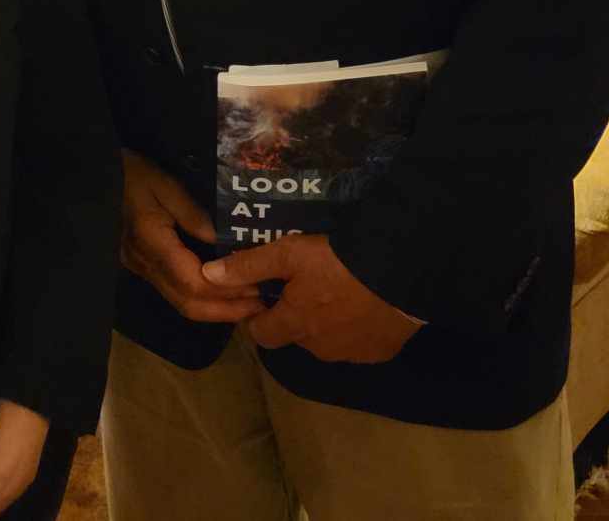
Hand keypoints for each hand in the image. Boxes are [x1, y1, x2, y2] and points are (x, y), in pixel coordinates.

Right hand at [120, 149, 262, 322]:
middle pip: (187, 303)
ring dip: (215, 309)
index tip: (255, 289)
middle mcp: (144, 263)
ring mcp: (140, 268)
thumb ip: (194, 214)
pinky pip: (174, 292)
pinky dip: (201, 298)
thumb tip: (224, 243)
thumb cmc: (132, 173)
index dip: (225, 291)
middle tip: (260, 308)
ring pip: (180, 303)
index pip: (192, 282)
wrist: (97, 175)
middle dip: (224, 311)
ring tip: (247, 304)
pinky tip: (222, 291)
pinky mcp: (141, 267)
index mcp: (151, 241)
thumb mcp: (166, 184)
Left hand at [202, 233, 420, 363]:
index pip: (260, 334)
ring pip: (326, 342)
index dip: (258, 315)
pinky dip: (355, 329)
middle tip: (306, 284)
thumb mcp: (288, 254)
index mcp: (294, 325)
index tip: (267, 293)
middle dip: (294, 315)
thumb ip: (247, 266)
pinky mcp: (380, 353)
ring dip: (325, 323)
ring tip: (336, 290)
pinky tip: (363, 303)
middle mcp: (319, 348)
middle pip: (294, 336)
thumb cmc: (338, 262)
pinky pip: (357, 345)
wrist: (401, 273)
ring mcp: (352, 354)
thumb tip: (207, 277)